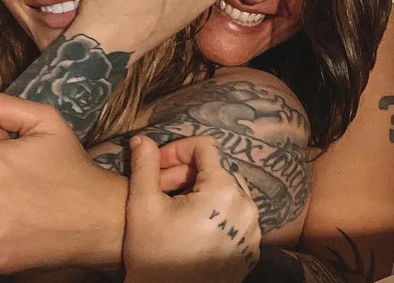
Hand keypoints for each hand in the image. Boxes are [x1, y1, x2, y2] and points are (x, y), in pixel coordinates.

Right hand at [124, 136, 260, 282]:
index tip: (157, 167)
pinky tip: (192, 227)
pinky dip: (216, 214)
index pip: (204, 147)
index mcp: (223, 191)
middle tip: (160, 190)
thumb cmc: (153, 255)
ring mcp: (252, 231)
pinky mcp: (251, 249)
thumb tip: (141, 138)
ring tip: (175, 210)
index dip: (177, 151)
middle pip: (216, 171)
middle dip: (186, 173)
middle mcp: (246, 207)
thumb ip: (145, 165)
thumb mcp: (142, 206)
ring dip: (201, 193)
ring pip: (227, 193)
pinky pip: (236, 217)